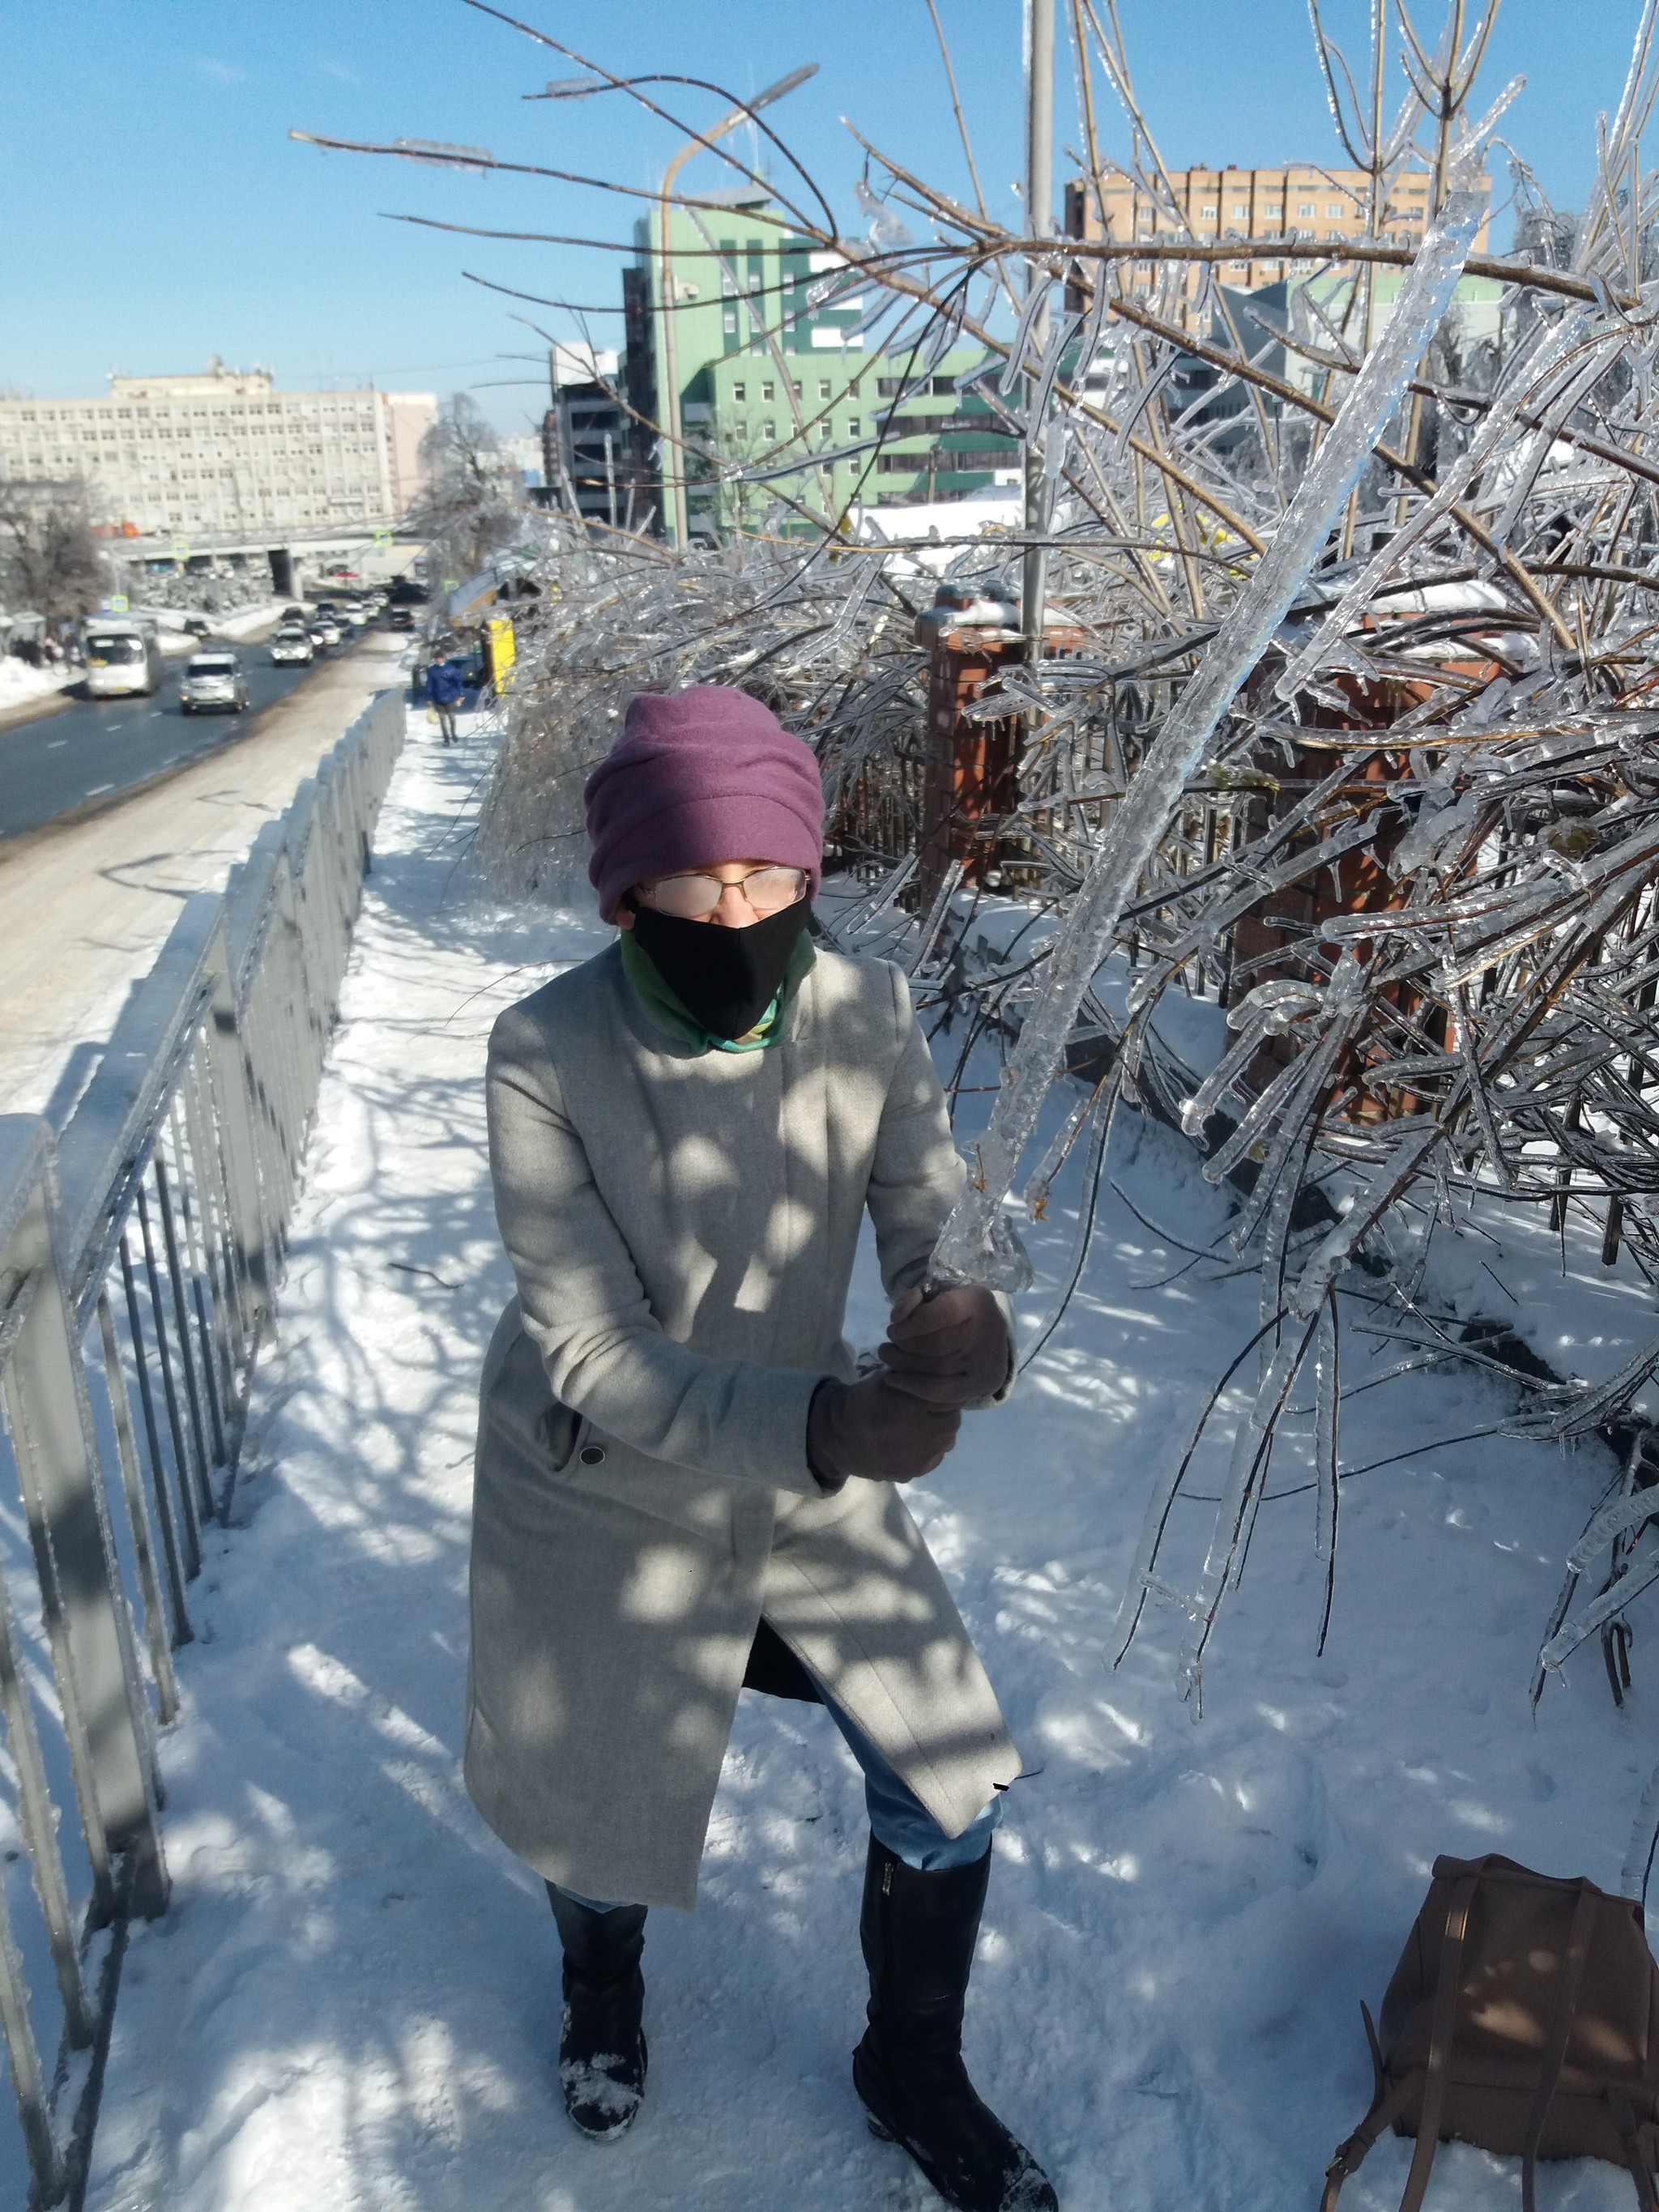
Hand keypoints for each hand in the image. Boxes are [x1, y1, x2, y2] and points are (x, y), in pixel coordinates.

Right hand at [806, 1374, 959, 1486]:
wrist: (839, 1437)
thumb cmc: (864, 1403)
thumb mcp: (887, 1380)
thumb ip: (916, 1379)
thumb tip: (943, 1377)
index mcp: (912, 1408)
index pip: (949, 1400)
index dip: (944, 1395)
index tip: (935, 1393)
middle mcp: (918, 1436)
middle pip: (952, 1422)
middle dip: (945, 1414)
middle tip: (932, 1410)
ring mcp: (915, 1459)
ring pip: (946, 1442)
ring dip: (940, 1432)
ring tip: (923, 1426)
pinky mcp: (910, 1474)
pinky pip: (934, 1460)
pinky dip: (930, 1450)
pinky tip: (916, 1442)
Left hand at [877, 1285, 1011, 1407]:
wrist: (989, 1338)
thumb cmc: (954, 1313)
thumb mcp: (936, 1295)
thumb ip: (912, 1299)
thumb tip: (896, 1319)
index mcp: (978, 1302)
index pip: (941, 1313)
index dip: (911, 1323)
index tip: (892, 1326)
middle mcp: (988, 1332)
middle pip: (937, 1344)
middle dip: (903, 1345)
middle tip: (887, 1346)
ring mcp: (987, 1362)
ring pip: (937, 1369)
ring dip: (903, 1365)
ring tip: (888, 1358)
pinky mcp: (983, 1384)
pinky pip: (944, 1392)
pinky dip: (914, 1387)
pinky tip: (893, 1380)